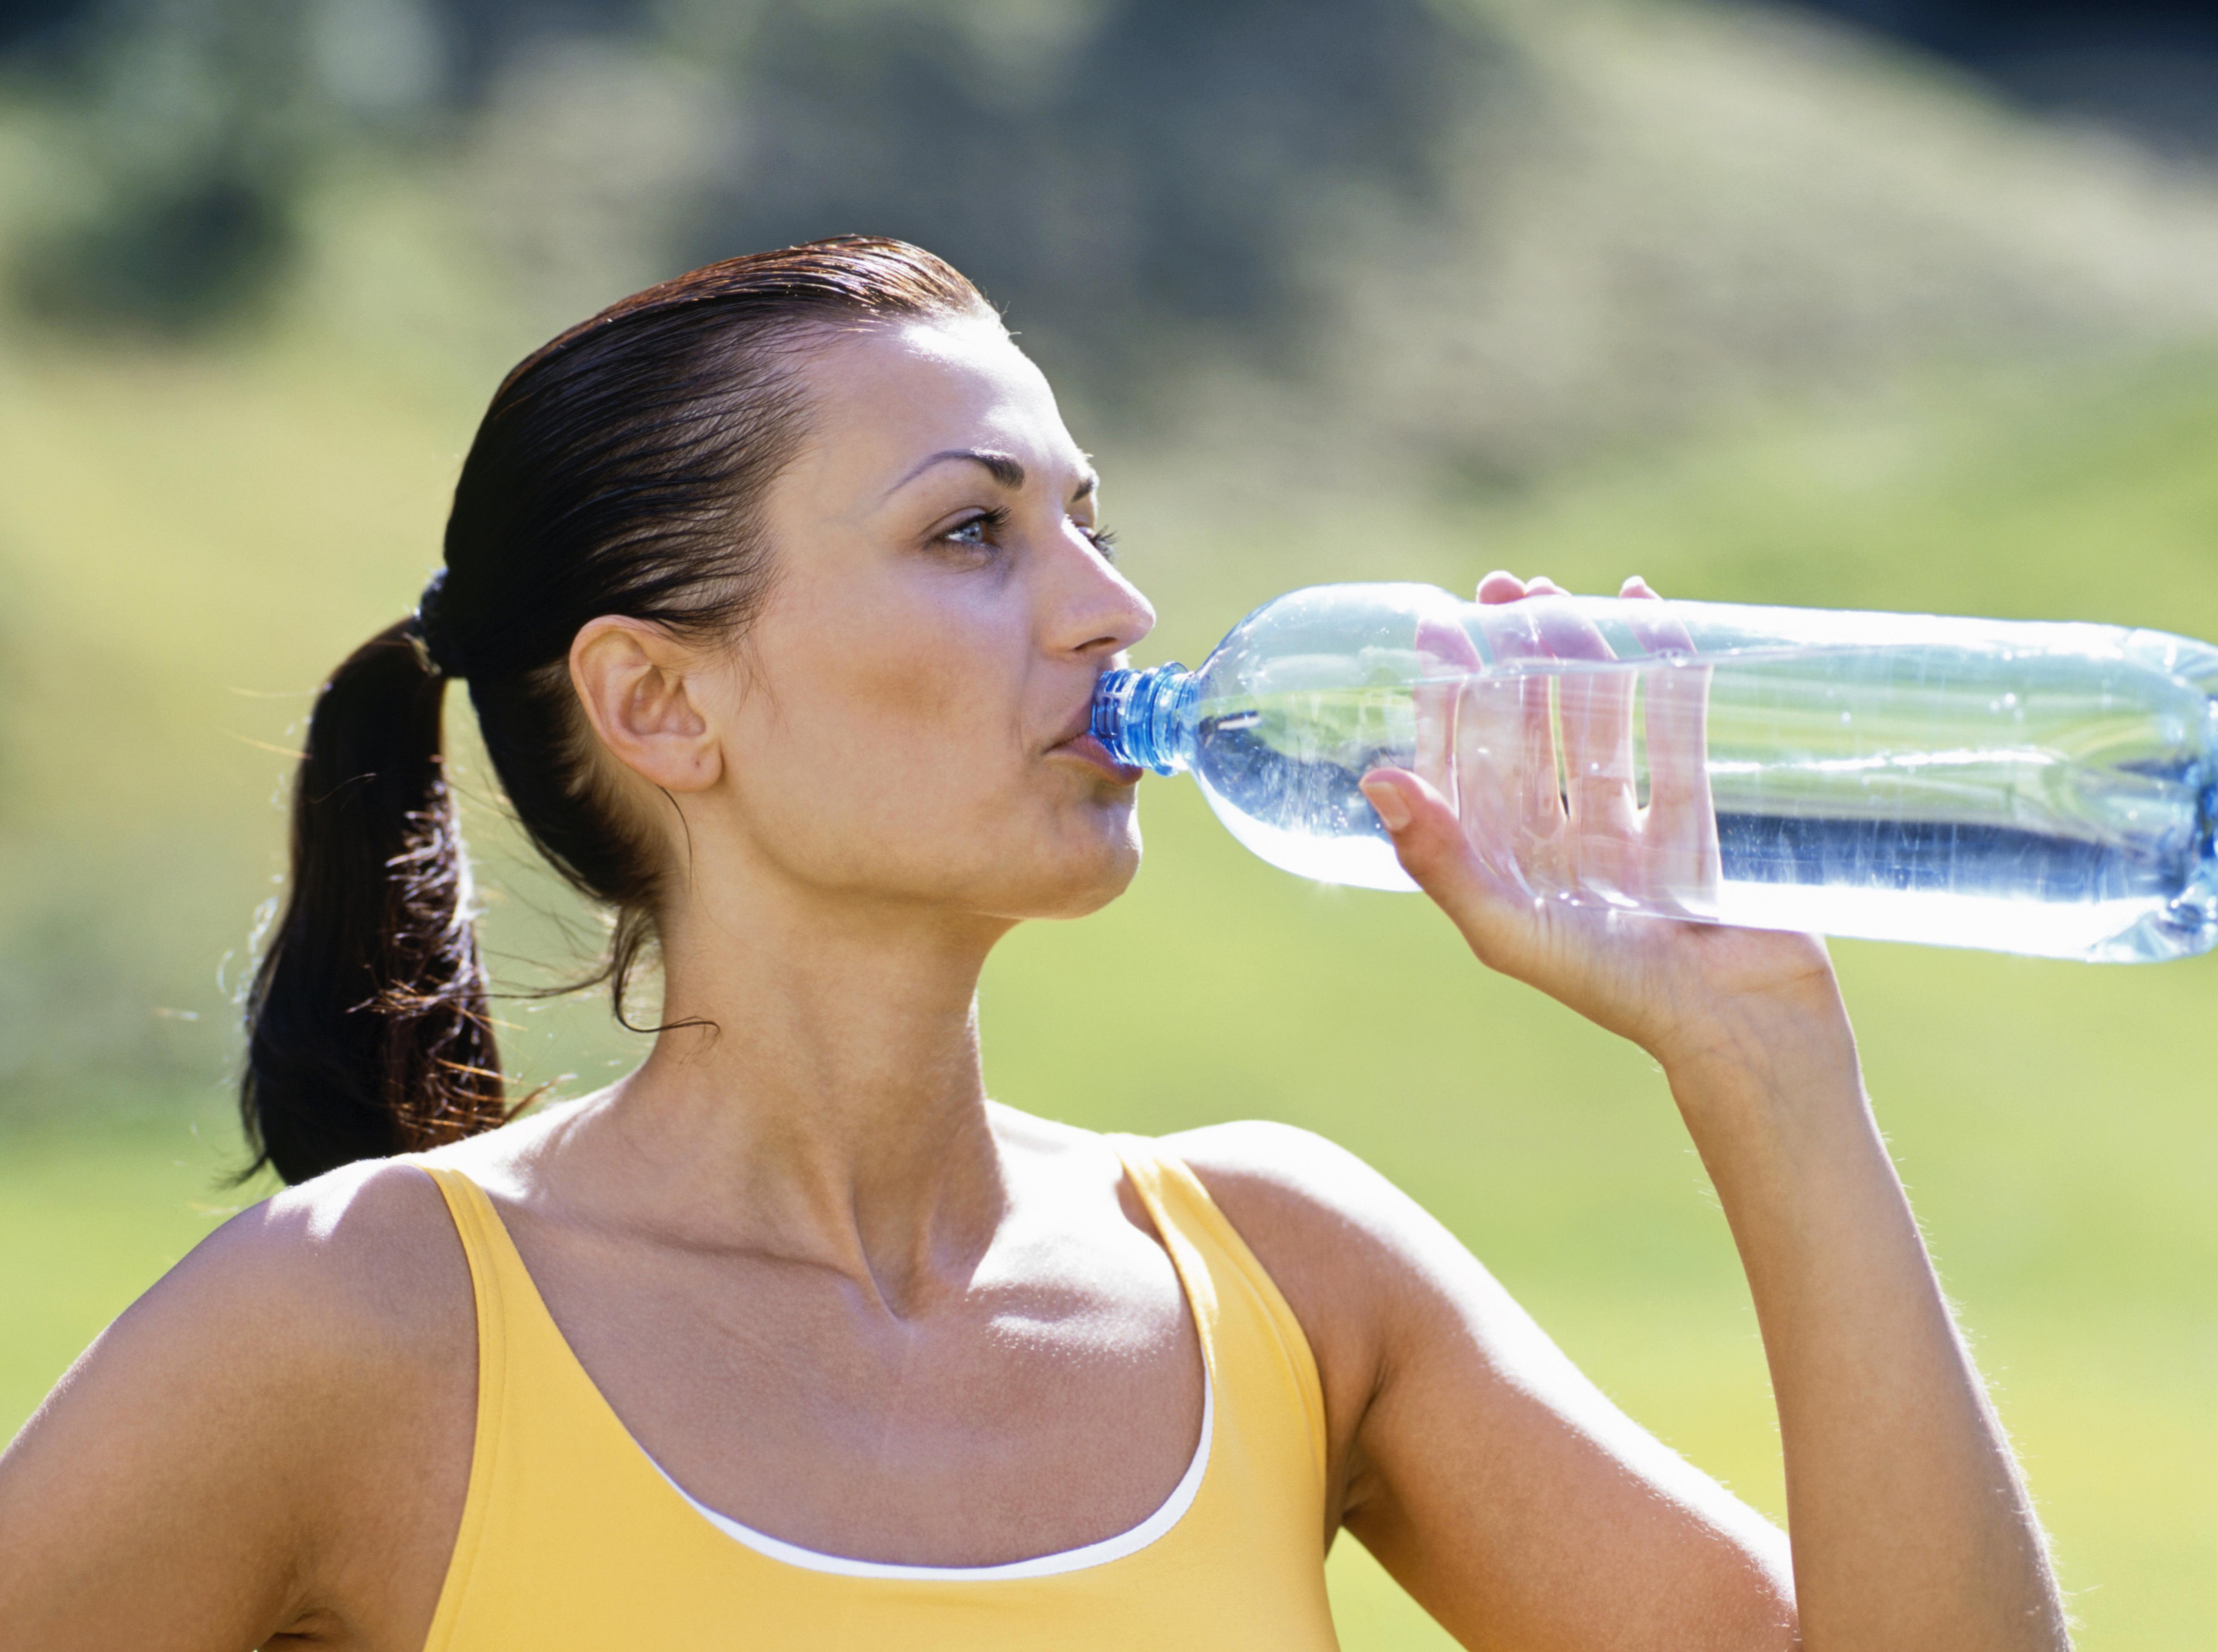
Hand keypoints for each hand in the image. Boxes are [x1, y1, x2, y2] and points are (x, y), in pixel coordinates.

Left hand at [1360, 572, 1844, 1086]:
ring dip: (1584, 656)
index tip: (1441, 629)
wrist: (1740, 1029)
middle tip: (1506, 587)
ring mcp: (1633, 833)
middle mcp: (1563, 845)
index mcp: (1510, 869)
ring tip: (1565, 593)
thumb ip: (1440, 861)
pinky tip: (1652, 618)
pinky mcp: (1699, 824)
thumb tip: (1377, 780)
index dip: (1453, 696)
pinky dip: (1667, 675)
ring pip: (1601, 723)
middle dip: (1517, 658)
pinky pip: (1678, 732)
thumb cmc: (1616, 992)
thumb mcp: (1509, 928)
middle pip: (1532, 731)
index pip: (1468, 764)